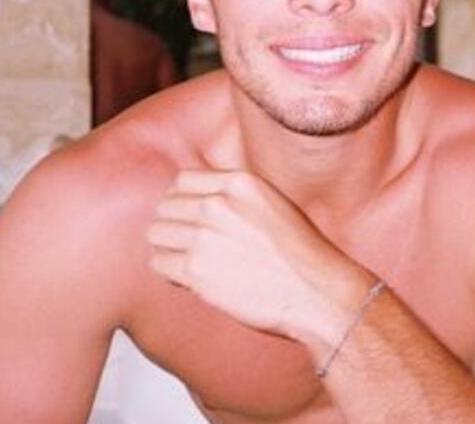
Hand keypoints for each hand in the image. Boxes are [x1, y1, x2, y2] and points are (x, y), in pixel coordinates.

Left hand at [147, 170, 368, 343]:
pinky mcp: (196, 270)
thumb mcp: (273, 205)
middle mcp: (218, 204)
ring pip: (157, 233)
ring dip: (169, 248)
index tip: (192, 220)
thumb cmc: (301, 255)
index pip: (183, 181)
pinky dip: (171, 273)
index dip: (183, 202)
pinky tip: (193, 280)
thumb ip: (236, 197)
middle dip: (174, 226)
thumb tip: (198, 202)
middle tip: (190, 246)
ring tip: (191, 263)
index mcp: (239, 183)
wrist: (318, 293)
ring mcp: (205, 236)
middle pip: (165, 206)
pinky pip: (159, 263)